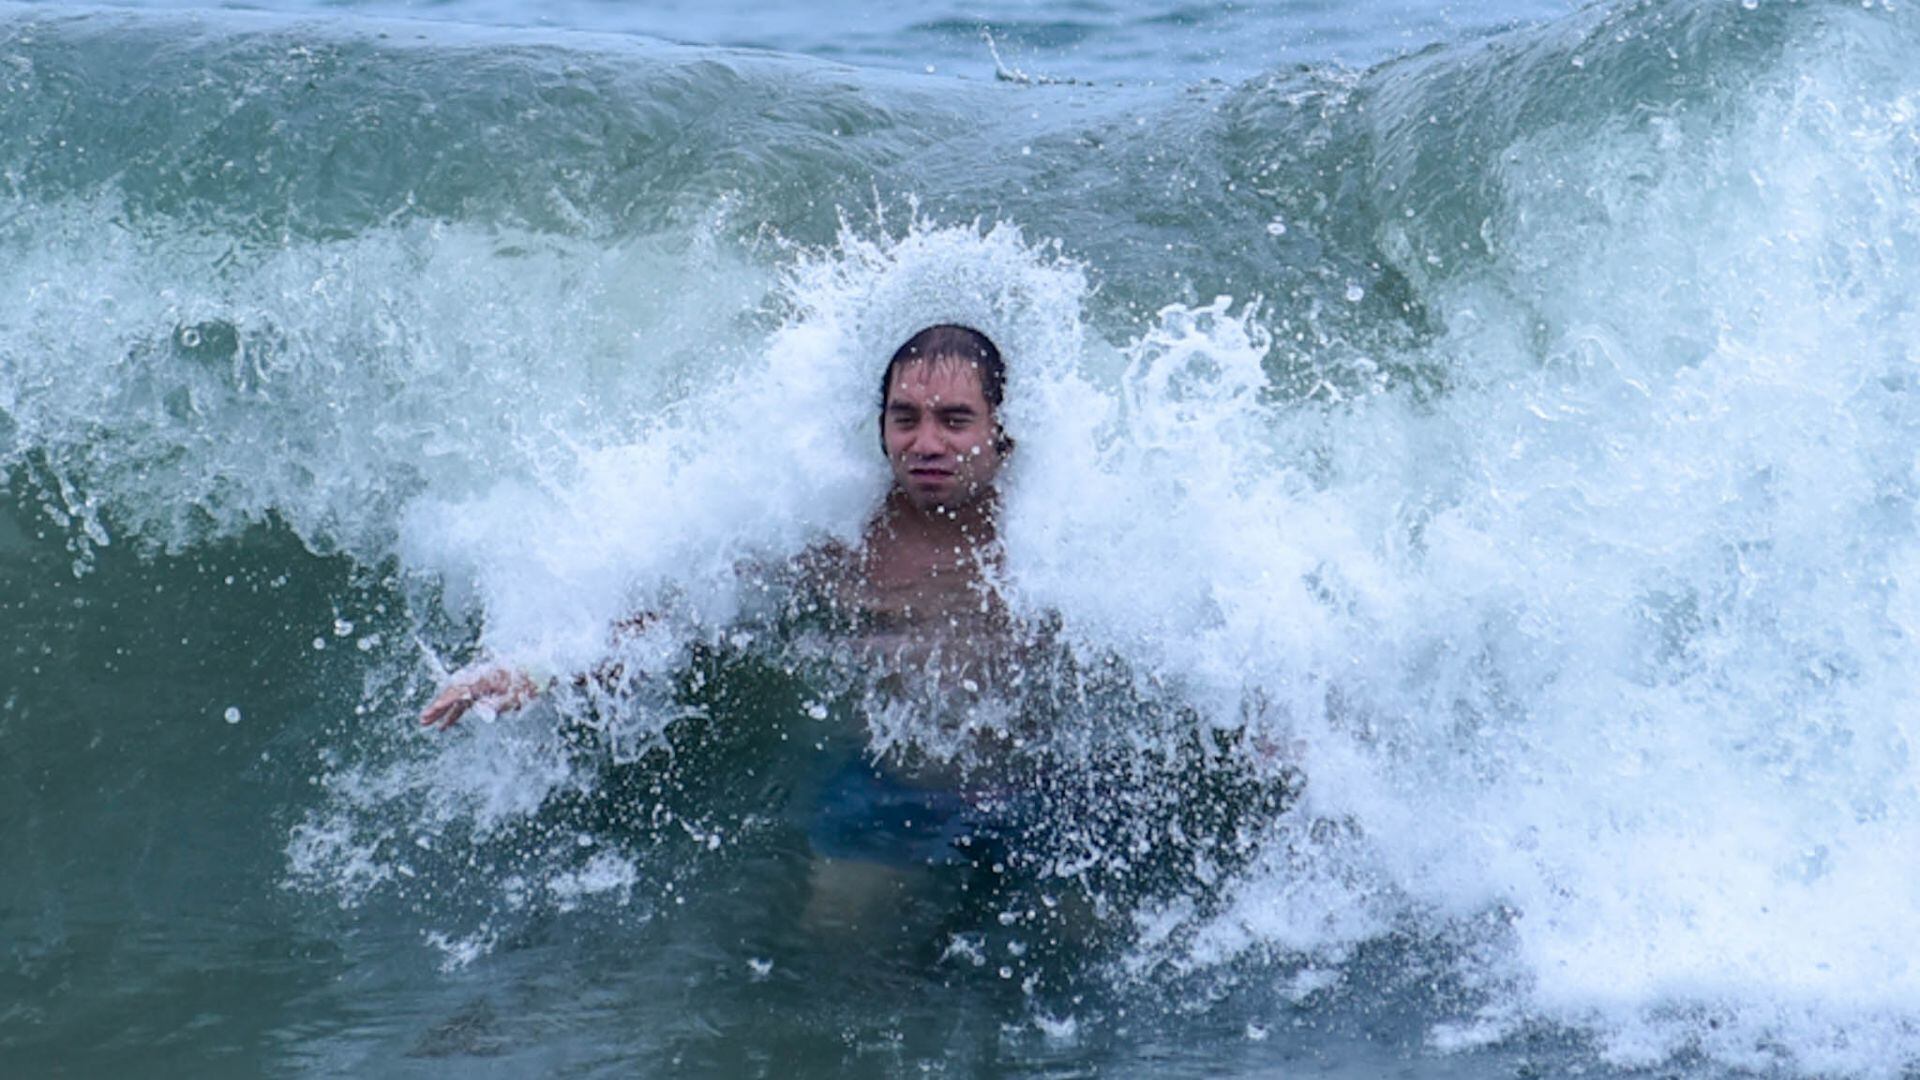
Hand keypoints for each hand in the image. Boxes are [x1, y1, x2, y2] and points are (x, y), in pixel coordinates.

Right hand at [419, 665, 541, 729]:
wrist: (540, 669)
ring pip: (457, 697)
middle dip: (438, 706)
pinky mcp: (484, 688)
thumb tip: (481, 711)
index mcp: (485, 677)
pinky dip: (455, 711)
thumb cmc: (530, 682)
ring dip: (443, 710)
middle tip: (423, 720)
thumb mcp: (517, 695)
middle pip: (453, 691)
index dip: (445, 701)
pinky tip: (447, 724)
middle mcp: (479, 678)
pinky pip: (465, 700)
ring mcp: (480, 683)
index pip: (460, 690)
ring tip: (429, 724)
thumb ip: (498, 704)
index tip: (433, 711)